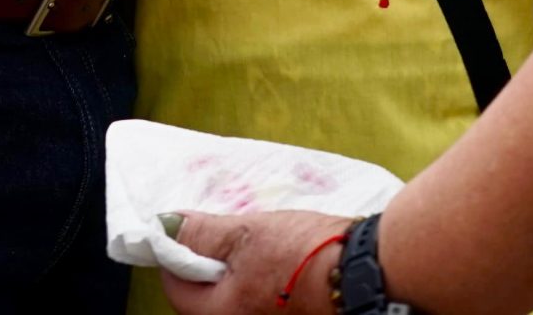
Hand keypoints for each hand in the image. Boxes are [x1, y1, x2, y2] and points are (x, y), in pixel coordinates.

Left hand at [160, 210, 353, 313]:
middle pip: (206, 298)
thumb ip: (202, 234)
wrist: (366, 270)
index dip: (177, 256)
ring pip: (234, 298)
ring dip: (236, 271)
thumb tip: (165, 227)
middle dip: (209, 265)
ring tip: (256, 244)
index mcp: (224, 314)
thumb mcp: (246, 233)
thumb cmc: (306, 254)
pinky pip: (259, 300)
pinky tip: (277, 258)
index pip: (178, 289)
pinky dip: (259, 279)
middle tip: (225, 235)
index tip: (187, 232)